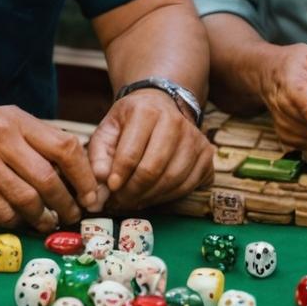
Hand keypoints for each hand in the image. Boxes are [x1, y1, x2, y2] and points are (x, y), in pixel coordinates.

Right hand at [0, 105, 102, 229]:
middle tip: (73, 215)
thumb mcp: (5, 122)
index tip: (92, 195)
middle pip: (49, 178)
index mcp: (18, 120)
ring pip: (27, 199)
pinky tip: (21, 221)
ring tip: (48, 222)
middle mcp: (2, 138)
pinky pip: (2, 212)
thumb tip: (76, 170)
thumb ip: (36, 142)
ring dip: (43, 217)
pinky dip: (17, 221)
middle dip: (67, 203)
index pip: (66, 147)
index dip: (84, 175)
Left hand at [85, 90, 213, 209]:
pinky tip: (153, 196)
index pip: (131, 153)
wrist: (160, 105)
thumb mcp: (108, 130)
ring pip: (173, 180)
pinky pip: (189, 185)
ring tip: (134, 200)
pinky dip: (169, 197)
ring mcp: (195, 138)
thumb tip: (102, 180)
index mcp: (146, 112)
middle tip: (121, 200)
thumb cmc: (130, 121)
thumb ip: (99, 155)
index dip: (119, 176)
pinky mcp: (207, 154)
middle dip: (134, 191)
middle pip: (154, 169)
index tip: (111, 188)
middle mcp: (175, 121)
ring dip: (150, 197)